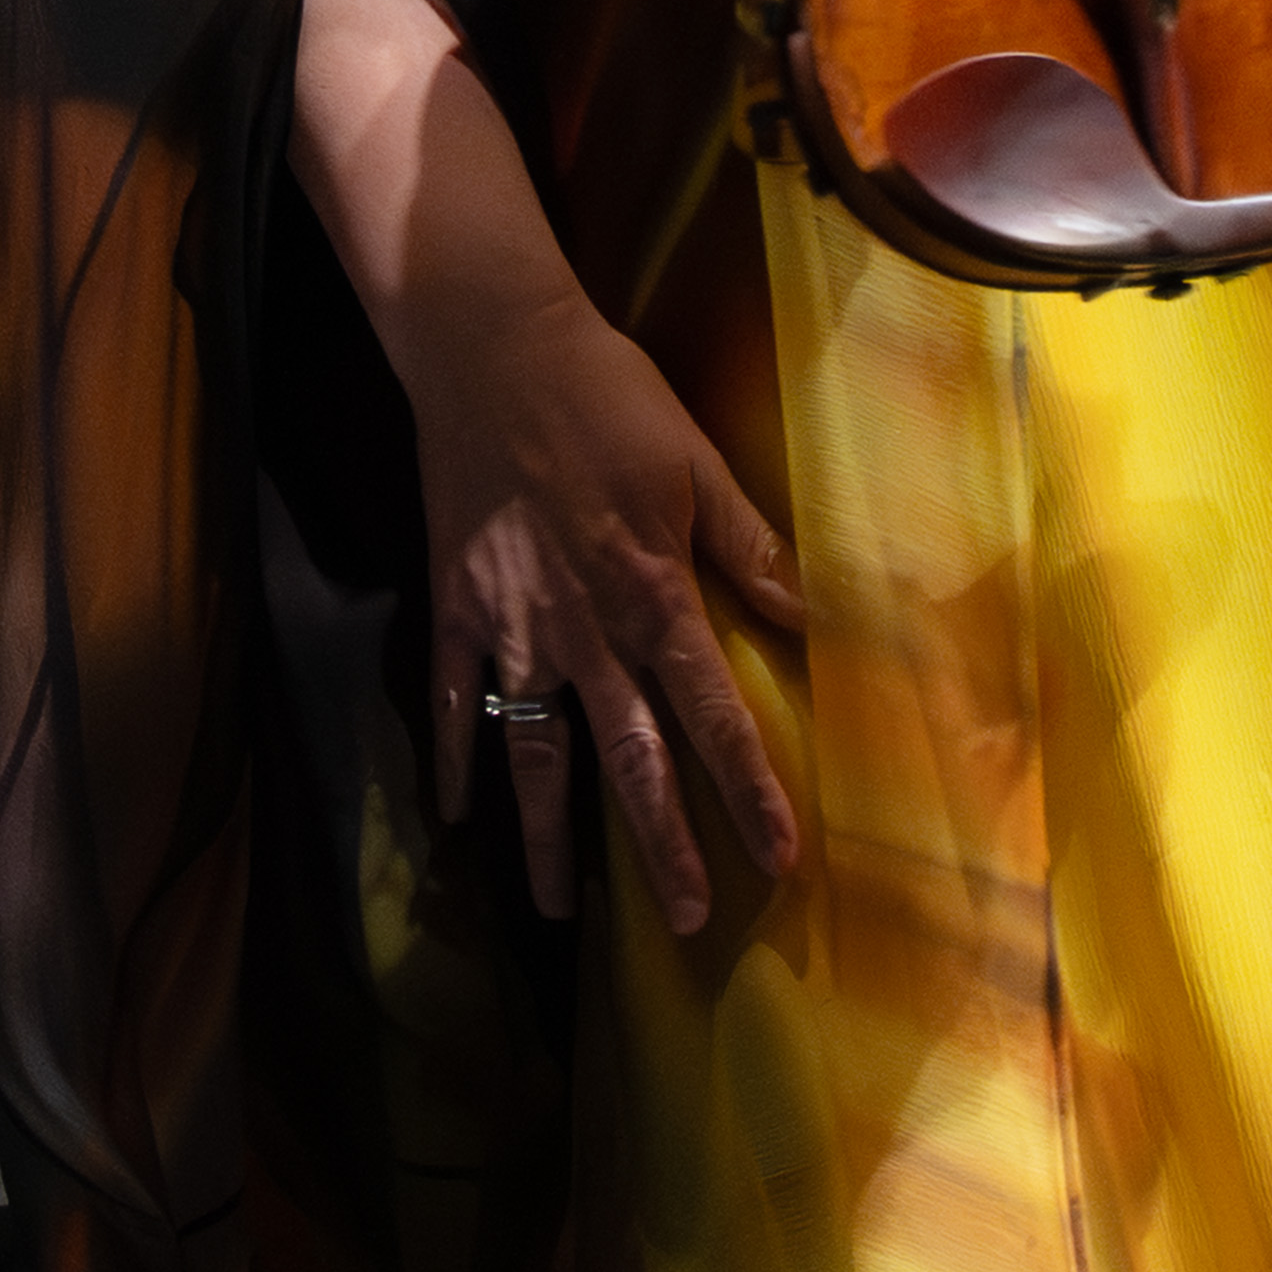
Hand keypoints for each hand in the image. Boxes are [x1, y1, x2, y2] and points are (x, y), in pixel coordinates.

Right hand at [405, 258, 803, 941]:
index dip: (749, 789)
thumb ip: (752, 548)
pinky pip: (452, 704)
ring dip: (548, 837)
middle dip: (662, 845)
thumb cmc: (606, 396)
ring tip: (555, 911)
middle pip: (630, 759)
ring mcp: (511, 630)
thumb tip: (819, 614)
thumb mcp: (695, 464)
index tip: (779, 859)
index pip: (714, 714)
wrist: (489, 350)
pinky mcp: (455, 610)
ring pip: (535, 755)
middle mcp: (584, 633)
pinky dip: (451, 761)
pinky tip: (454, 816)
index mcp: (652, 596)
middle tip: (691, 921)